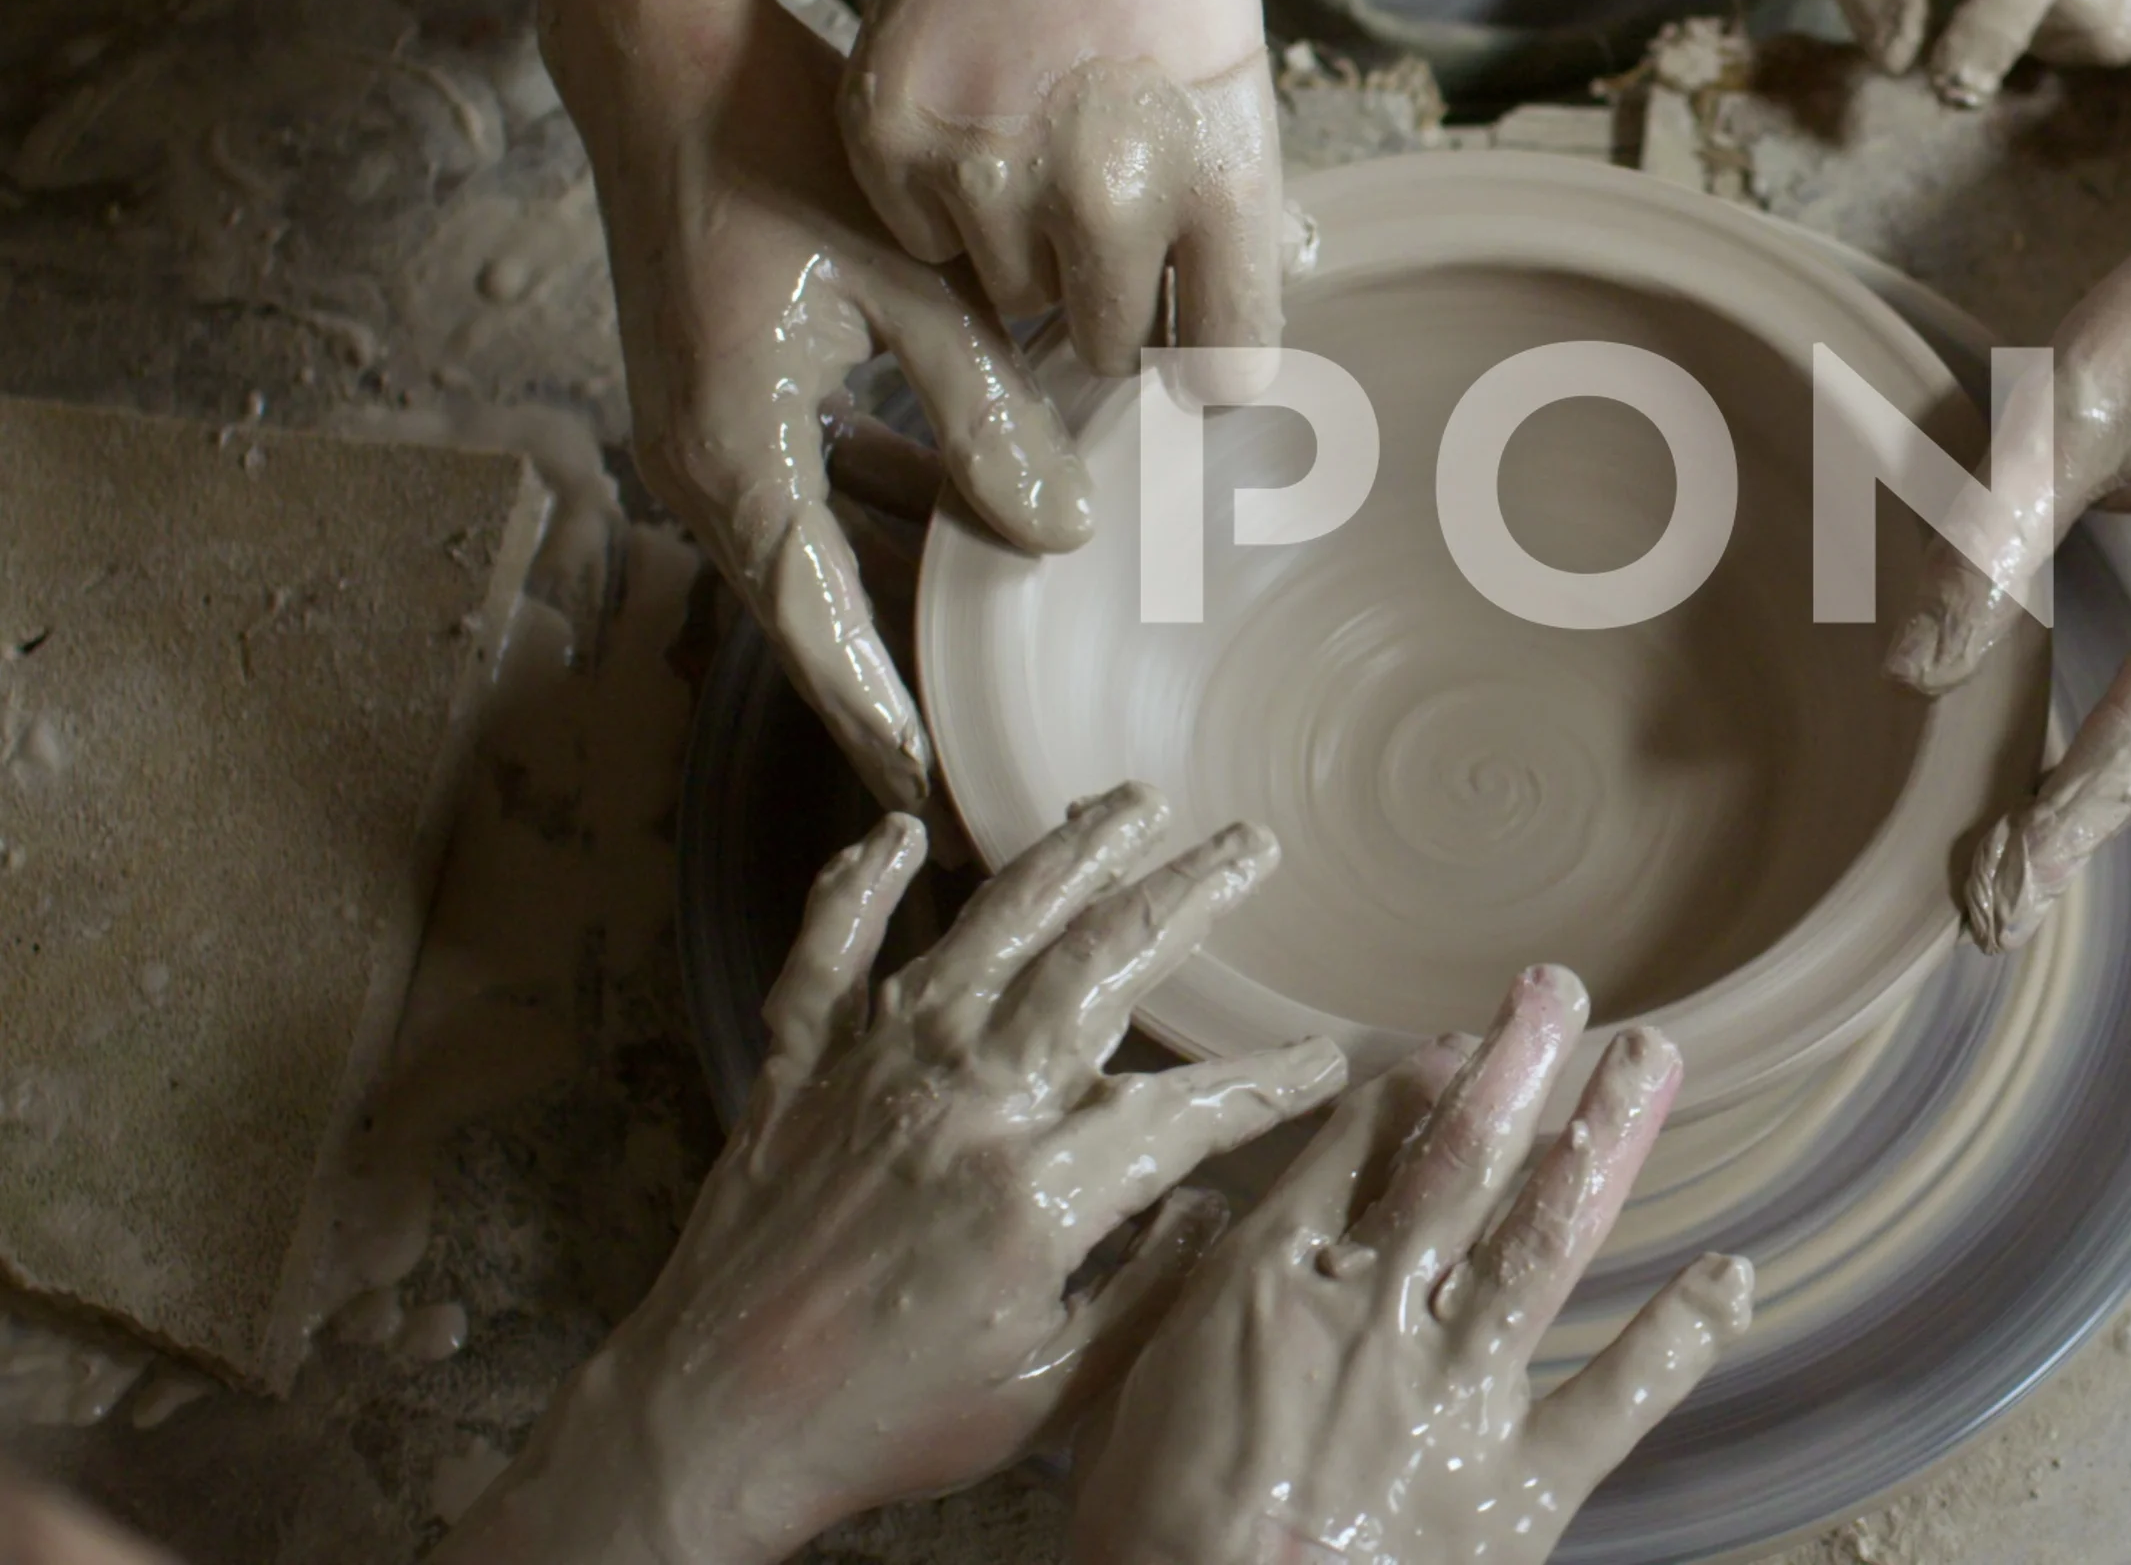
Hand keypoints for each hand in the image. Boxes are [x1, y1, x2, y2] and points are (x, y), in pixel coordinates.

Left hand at [434, 787, 1347, 1564]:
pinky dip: (853, 890)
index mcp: (1035, 1191)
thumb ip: (1146, 1298)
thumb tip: (1214, 1218)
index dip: (1266, 1083)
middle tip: (1247, 846)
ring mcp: (871, 1075)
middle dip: (1185, 894)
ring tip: (1126, 804)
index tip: (1323, 1058)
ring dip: (1064, 857)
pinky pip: (826, 959)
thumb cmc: (882, 1425)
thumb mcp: (1047, 1394)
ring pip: (983, 931)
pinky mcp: (795, 1077)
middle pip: (1094, 963)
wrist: (707, 1426)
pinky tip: (892, 836)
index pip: (1186, 1109)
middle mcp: (960, 1103)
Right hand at [590, 0, 1089, 807]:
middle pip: (817, 624)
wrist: (665, 57)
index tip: (956, 818)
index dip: (895, 737)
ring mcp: (710, 436)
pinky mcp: (731, 395)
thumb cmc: (782, 155)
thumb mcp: (914, 292)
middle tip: (987, 781)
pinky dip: (882, 522)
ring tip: (990, 676)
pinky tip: (965, 525)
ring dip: (898, 607)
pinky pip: (813, 494)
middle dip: (900, 699)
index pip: (824, 647)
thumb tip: (1062, 537)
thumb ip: (986, 421)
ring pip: (820, 559)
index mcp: (739, 466)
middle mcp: (707, 472)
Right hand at [722, 0, 1290, 379]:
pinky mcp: (897, 147)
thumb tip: (1216, 372)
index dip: (1204, 366)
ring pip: (1009, 294)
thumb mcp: (1233, 90)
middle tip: (1097, 226)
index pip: (1224, 358)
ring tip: (1036, 144)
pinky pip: (926, 238)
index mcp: (1219, 181)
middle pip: (1105, 344)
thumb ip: (1227, 228)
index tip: (1188, 354)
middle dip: (1102, 308)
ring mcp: (995, 171)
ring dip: (1019, 249)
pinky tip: (972, 115)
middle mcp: (1112, 190)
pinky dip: (942, 201)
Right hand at [1071, 967, 1754, 1564]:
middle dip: (1517, 1064)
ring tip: (1650, 1061)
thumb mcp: (1134, 1391)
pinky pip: (1615, 1398)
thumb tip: (1218, 1226)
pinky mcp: (1516, 1486)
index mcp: (1276, 1282)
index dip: (1417, 1085)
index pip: (1361, 1149)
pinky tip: (1730, 1277)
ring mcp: (1456, 1393)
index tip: (1455, 1043)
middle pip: (1463, 1159)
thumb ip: (1189, 1297)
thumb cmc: (1148, 1538)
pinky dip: (1681, 1337)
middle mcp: (1378, 1312)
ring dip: (1604, 1139)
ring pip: (1544, 1236)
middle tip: (1563, 991)